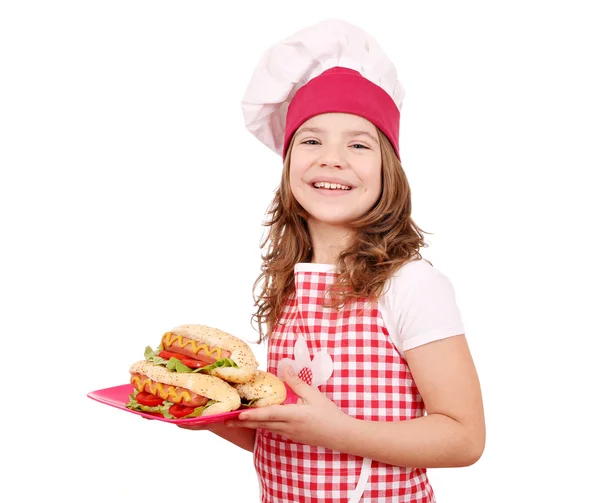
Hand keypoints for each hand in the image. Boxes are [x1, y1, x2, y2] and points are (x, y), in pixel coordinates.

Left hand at [224, 365, 351, 449]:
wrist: (341, 435)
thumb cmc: (329, 414)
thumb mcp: (313, 394)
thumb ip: (296, 382)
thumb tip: (283, 366)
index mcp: (292, 416)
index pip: (268, 415)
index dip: (251, 415)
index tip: (237, 415)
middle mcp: (287, 427)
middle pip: (261, 424)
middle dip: (242, 422)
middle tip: (224, 420)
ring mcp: (288, 434)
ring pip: (265, 428)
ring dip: (250, 424)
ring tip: (234, 420)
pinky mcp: (292, 436)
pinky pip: (273, 430)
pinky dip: (262, 425)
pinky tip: (257, 422)